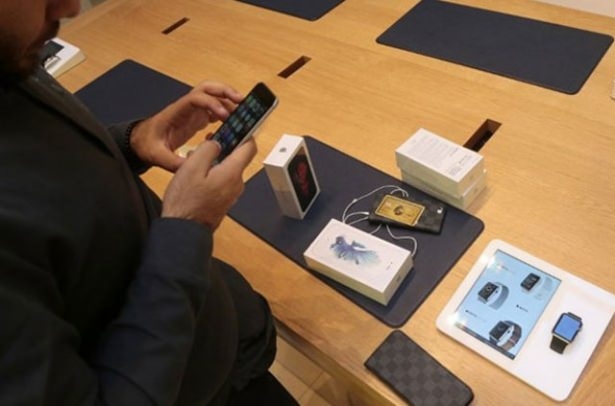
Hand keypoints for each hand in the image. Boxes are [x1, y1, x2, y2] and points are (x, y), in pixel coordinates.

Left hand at [129, 81, 243, 171]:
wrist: (141, 142)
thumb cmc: (147, 144)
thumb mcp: (157, 156)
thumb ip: (174, 162)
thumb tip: (191, 168)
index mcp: (176, 112)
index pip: (196, 98)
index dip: (212, 103)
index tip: (224, 115)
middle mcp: (186, 108)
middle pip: (208, 89)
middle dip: (225, 92)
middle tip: (242, 101)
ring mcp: (192, 112)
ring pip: (214, 97)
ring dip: (229, 100)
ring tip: (244, 111)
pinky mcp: (197, 119)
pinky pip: (214, 110)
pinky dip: (226, 112)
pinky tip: (234, 123)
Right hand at [161, 138, 256, 230]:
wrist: (184, 230)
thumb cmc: (186, 202)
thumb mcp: (192, 167)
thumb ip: (207, 149)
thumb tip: (216, 143)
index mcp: (232, 172)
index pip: (250, 147)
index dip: (245, 134)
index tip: (238, 127)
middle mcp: (236, 184)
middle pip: (237, 158)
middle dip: (222, 149)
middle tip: (205, 145)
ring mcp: (231, 194)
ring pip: (227, 170)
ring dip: (214, 163)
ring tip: (194, 163)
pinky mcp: (224, 202)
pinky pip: (222, 182)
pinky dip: (212, 175)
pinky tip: (196, 178)